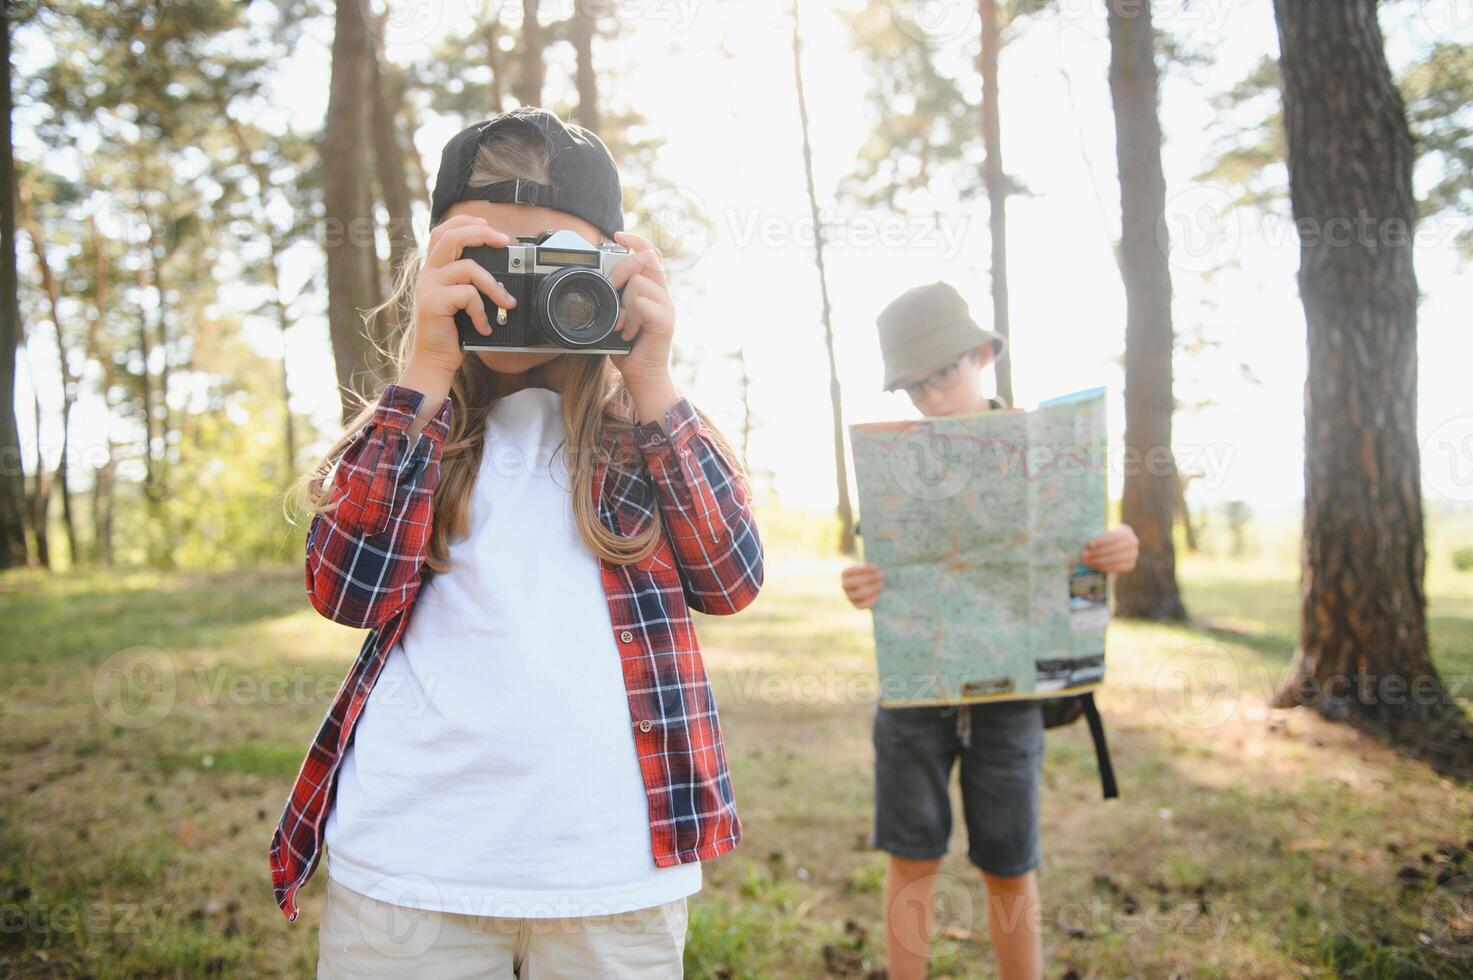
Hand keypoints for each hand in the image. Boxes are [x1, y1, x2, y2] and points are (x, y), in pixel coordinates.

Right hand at [409, 214, 518, 374]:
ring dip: (493, 285)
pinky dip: (482, 311)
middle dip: (481, 233)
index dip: (465, 222)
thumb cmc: (452, 330)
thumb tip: (503, 270)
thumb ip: (471, 281)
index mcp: (434, 268)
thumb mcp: (462, 300)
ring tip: (506, 303)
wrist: (435, 359)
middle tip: (505, 242)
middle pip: (452, 236)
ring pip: (468, 268)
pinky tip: (483, 326)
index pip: (443, 231)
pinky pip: (468, 295)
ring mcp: (429, 286)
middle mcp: (428, 272)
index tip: (488, 225)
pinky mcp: (433, 302)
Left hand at [607, 230, 675, 390]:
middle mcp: (662, 295)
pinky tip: (627, 333)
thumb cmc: (628, 348)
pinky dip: (629, 319)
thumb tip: (597, 281)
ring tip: (621, 325)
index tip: (617, 235)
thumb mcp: (617, 316)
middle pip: (648, 259)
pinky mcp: (665, 322)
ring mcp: (666, 308)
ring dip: (623, 304)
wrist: (643, 376)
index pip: (651, 254)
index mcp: (652, 290)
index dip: (636, 240)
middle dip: (623, 267)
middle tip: (612, 285)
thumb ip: (614, 297)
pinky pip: (642, 305)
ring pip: (639, 283)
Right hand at [841, 563, 884, 609]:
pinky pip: (862, 605)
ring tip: (881, 583)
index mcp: (845, 574)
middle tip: (881, 575)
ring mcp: (849, 596)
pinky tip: (877, 594)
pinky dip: (871, 600)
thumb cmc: (866, 573)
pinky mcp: (856, 605)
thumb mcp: (867, 568)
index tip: (876, 568)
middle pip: (856, 583)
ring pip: (860, 594)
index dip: (864, 570)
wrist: (862, 586)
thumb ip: (871, 570)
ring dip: (873, 588)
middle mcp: (845, 586)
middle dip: (870, 579)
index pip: (851, 571)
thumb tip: (879, 576)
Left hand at [1079, 525, 1138, 574]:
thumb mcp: (1100, 534)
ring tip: (1086, 562)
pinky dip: (1105, 568)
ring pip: (1115, 559)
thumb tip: (1084, 546)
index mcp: (1125, 531)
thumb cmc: (1103, 539)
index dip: (1101, 540)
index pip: (1114, 536)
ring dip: (1098, 561)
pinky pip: (1118, 568)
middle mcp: (1132, 542)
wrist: (1112, 549)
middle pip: (1113, 548)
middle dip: (1097, 553)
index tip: (1089, 544)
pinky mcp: (1130, 565)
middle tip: (1083, 555)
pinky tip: (1095, 567)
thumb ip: (1094, 536)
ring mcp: (1133, 554)